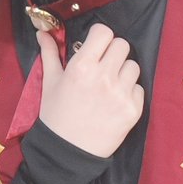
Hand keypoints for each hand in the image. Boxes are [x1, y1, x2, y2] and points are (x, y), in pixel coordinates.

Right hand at [37, 23, 143, 156]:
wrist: (68, 151)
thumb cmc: (56, 115)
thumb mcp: (50, 82)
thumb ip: (50, 53)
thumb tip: (43, 32)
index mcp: (82, 66)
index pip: (104, 32)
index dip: (100, 37)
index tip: (95, 46)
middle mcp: (104, 77)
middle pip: (122, 45)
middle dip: (112, 52)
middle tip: (103, 65)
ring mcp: (121, 94)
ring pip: (133, 66)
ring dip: (122, 72)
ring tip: (109, 85)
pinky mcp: (133, 110)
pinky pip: (139, 88)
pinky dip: (129, 92)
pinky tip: (114, 102)